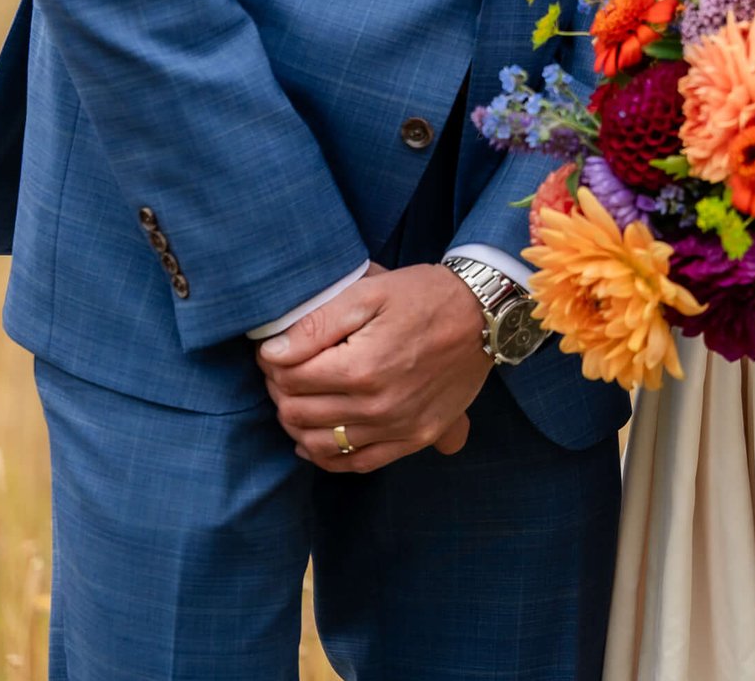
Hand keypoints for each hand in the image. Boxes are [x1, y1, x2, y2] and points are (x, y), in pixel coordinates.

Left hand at [255, 264, 486, 472]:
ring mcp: (397, 427)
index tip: (273, 350)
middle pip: (299, 414)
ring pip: (320, 444)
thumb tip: (272, 352)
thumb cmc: (424, 296)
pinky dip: (329, 457)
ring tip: (298, 401)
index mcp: (361, 368)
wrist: (483, 315)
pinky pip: (358, 463)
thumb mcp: (369, 292)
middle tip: (282, 372)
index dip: (271, 364)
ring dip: (298, 425)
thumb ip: (317, 324)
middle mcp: (377, 406)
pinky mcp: (415, 438)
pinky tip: (316, 441)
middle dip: (280, 392)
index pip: (289, 379)